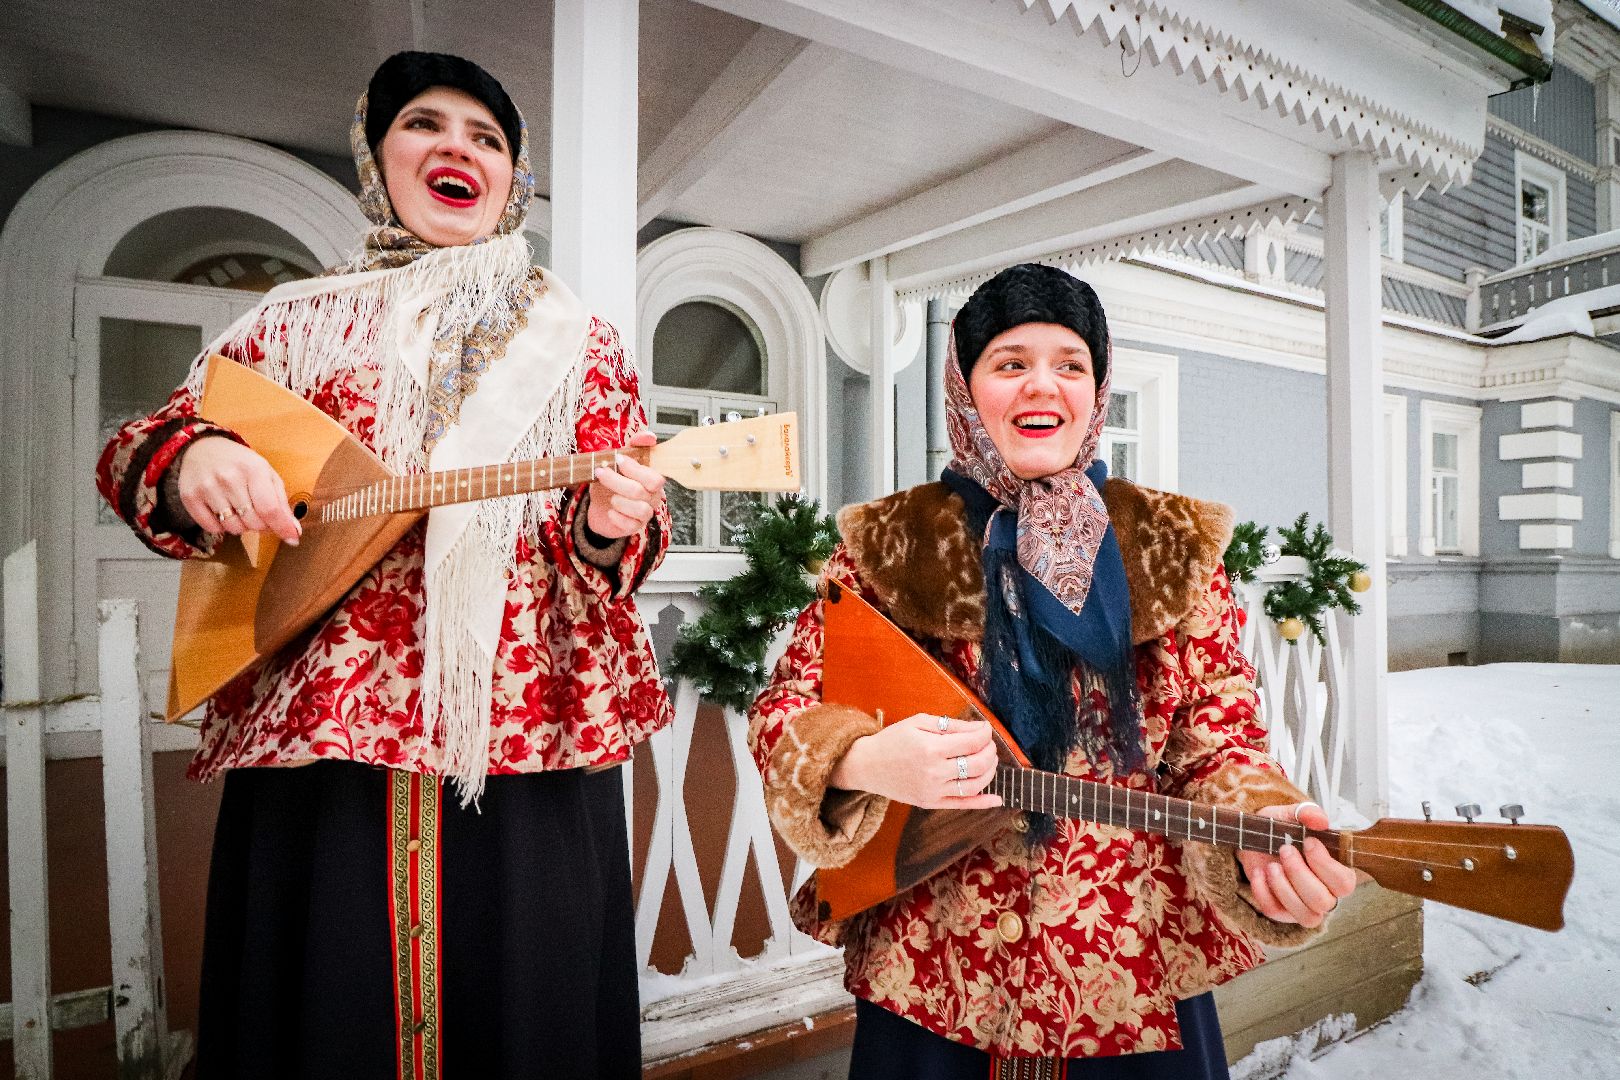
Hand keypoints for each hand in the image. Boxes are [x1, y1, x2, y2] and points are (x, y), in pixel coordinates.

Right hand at [177, 437, 301, 543]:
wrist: (202, 447)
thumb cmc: (240, 464)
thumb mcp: (266, 474)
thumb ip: (281, 502)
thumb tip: (293, 530)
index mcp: (253, 469)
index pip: (270, 508)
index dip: (282, 527)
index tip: (292, 539)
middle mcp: (229, 478)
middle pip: (253, 522)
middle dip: (261, 525)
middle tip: (258, 514)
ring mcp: (208, 488)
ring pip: (233, 528)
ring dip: (241, 525)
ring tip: (239, 509)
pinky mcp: (190, 497)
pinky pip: (212, 528)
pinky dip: (221, 526)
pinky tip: (222, 511)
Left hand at [586, 431, 664, 540]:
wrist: (598, 508)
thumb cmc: (610, 484)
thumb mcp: (617, 462)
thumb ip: (633, 446)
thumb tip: (650, 436)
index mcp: (652, 480)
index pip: (655, 477)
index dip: (635, 469)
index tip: (617, 460)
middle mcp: (653, 497)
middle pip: (642, 491)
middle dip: (618, 481)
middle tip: (601, 473)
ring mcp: (645, 513)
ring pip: (639, 508)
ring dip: (619, 500)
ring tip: (610, 496)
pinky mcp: (634, 527)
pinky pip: (629, 524)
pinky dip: (616, 516)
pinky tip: (610, 511)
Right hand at [828, 713, 1003, 809]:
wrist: (867, 765)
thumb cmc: (892, 740)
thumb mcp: (918, 723)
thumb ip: (950, 725)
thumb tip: (979, 728)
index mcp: (931, 748)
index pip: (972, 742)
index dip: (985, 733)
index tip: (985, 728)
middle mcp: (934, 772)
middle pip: (978, 763)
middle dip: (990, 751)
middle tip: (988, 743)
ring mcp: (933, 791)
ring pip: (975, 785)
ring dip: (990, 772)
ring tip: (989, 760)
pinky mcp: (931, 803)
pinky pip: (962, 805)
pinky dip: (983, 803)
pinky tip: (997, 798)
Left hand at [1236, 802, 1357, 926]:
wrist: (1255, 838)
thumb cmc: (1282, 829)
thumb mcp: (1292, 814)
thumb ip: (1307, 813)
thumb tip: (1321, 820)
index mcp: (1337, 872)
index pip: (1344, 882)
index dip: (1325, 864)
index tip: (1308, 841)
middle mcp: (1326, 894)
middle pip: (1322, 900)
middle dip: (1299, 873)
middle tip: (1285, 850)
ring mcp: (1304, 906)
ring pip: (1306, 915)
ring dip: (1284, 887)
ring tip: (1271, 865)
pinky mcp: (1282, 912)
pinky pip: (1276, 913)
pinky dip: (1263, 892)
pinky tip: (1259, 873)